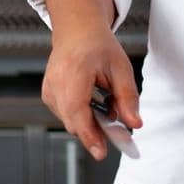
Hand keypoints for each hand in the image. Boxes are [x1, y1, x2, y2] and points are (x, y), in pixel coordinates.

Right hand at [39, 0, 140, 160]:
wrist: (77, 30)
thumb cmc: (98, 46)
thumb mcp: (121, 68)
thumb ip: (127, 98)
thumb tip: (134, 124)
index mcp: (74, 72)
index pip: (77, 112)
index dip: (89, 135)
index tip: (101, 153)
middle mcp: (55, 83)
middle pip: (74, 121)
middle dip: (97, 130)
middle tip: (119, 128)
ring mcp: (48, 90)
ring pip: (71, 120)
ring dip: (91, 120)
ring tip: (106, 99)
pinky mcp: (48, 95)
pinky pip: (67, 114)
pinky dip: (83, 114)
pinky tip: (94, 99)